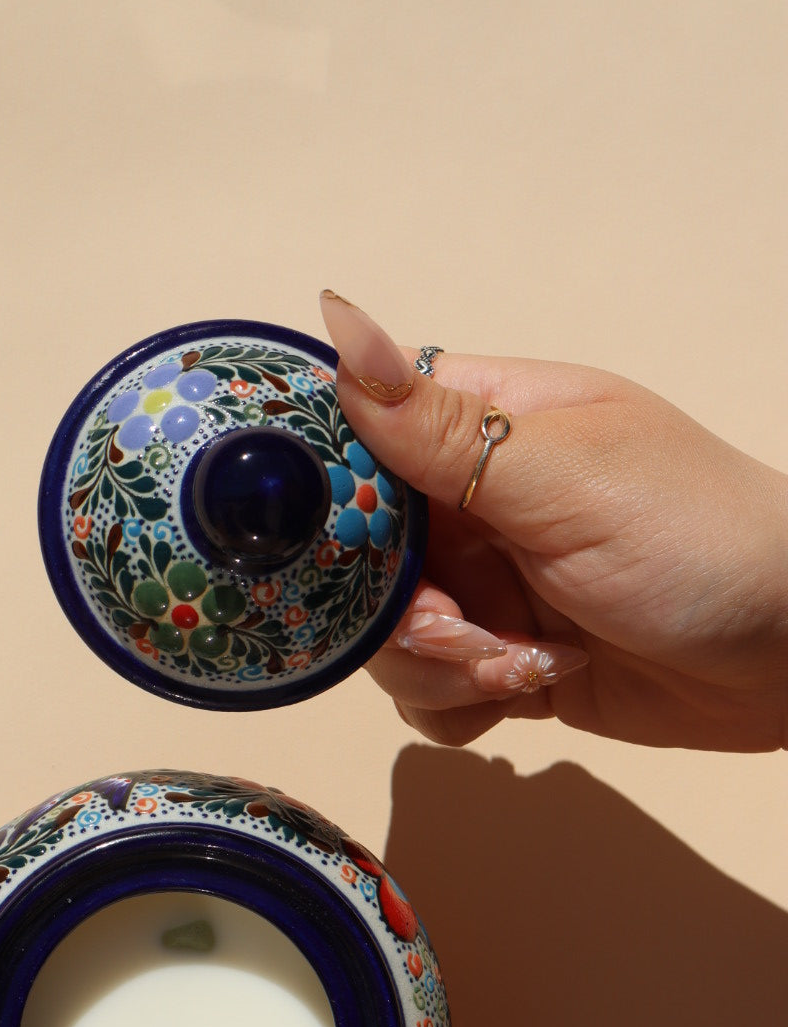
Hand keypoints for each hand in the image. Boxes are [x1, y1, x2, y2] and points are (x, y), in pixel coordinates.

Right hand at [320, 291, 787, 750]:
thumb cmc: (698, 540)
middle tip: (466, 627)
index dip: (328, 493)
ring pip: (387, 637)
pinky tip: (528, 688)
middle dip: (397, 612)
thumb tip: (340, 324)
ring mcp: (487, 584)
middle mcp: (472, 504)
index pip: (358, 436)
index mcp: (483, 427)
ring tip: (523, 662)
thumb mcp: (563, 479)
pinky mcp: (502, 659)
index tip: (342, 543)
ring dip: (439, 666)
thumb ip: (441, 426)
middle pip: (358, 558)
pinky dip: (461, 702)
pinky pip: (430, 691)